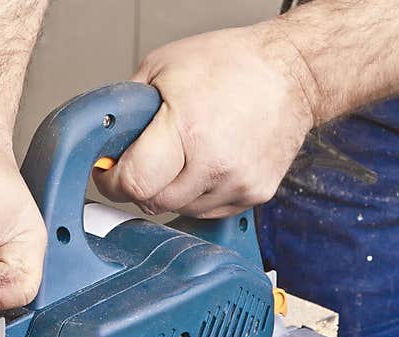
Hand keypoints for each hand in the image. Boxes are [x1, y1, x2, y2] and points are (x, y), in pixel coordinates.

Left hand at [93, 25, 314, 217]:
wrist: (293, 73)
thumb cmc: (232, 64)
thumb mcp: (161, 68)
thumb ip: (127, 110)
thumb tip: (105, 143)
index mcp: (188, 128)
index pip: (134, 182)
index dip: (114, 181)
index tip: (111, 173)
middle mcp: (215, 162)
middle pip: (154, 202)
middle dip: (141, 185)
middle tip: (145, 161)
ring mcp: (238, 183)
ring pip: (180, 210)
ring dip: (171, 190)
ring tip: (184, 154)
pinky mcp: (254, 195)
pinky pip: (209, 211)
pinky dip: (199, 193)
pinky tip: (207, 163)